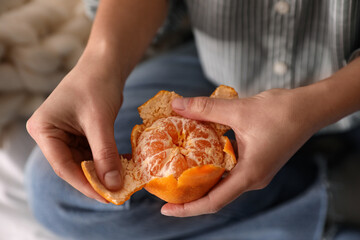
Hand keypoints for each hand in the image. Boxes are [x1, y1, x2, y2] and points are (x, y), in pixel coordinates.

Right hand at [27, 56, 123, 202]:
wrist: (105, 65)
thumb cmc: (97, 85)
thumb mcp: (100, 121)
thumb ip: (105, 154)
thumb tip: (114, 185)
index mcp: (44, 129)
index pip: (63, 165)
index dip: (85, 184)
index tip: (106, 197)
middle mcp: (50, 134)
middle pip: (73, 166)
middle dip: (95, 180)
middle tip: (116, 195)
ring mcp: (64, 134)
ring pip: (84, 162)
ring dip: (103, 172)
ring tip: (123, 183)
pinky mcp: (79, 133)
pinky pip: (92, 153)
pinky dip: (107, 160)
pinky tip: (122, 167)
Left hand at [161, 88, 319, 216]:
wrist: (309, 108)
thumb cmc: (281, 112)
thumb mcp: (238, 110)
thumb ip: (205, 108)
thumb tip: (176, 105)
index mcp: (250, 174)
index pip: (214, 201)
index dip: (188, 209)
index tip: (166, 209)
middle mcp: (252, 178)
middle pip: (216, 196)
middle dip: (190, 196)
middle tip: (165, 189)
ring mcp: (255, 172)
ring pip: (223, 184)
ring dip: (201, 181)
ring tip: (177, 175)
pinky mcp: (256, 162)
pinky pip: (230, 172)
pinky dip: (213, 168)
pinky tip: (199, 158)